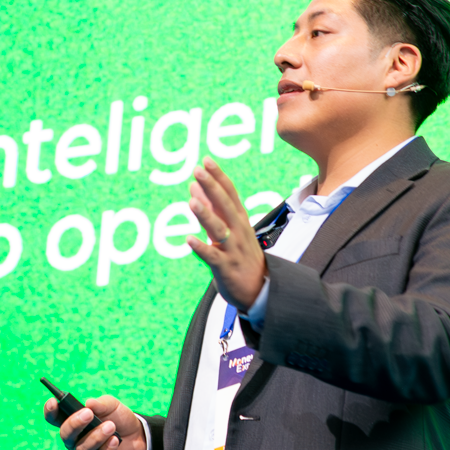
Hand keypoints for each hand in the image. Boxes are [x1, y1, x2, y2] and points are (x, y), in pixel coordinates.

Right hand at [44, 394, 147, 449]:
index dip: (50, 411)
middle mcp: (75, 439)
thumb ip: (101, 404)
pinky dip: (106, 449)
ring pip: (81, 448)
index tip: (53, 402)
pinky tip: (115, 440)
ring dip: (96, 436)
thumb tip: (88, 403)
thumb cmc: (119, 419)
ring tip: (111, 426)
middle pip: (65, 434)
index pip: (55, 418)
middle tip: (89, 414)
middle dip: (75, 423)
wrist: (138, 437)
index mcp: (74, 422)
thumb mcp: (112, 406)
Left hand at [186, 158, 265, 310]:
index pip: (230, 194)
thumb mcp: (230, 229)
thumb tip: (195, 186)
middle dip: (212, 188)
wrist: (260, 289)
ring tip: (192, 201)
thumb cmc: (242, 256)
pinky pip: (213, 257)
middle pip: (225, 206)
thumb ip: (211, 209)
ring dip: (206, 215)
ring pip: (219, 230)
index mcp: (240, 220)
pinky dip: (201, 248)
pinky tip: (189, 240)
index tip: (206, 161)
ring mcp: (233, 249)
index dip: (218, 177)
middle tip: (198, 170)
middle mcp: (238, 231)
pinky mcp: (226, 268)